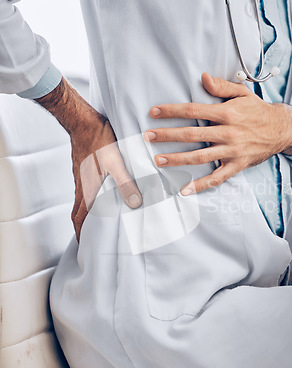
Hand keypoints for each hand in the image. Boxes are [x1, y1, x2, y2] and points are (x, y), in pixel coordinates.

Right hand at [36, 78, 141, 240]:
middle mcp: (82, 186)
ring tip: (103, 219)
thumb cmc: (99, 141)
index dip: (80, 234)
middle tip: (92, 237)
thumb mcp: (116, 163)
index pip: (79, 218)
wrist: (84, 120)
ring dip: (90, 212)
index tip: (84, 247)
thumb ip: (126, 184)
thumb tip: (135, 204)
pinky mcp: (86, 167)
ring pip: (84, 200)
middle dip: (85, 227)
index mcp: (87, 190)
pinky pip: (88, 188)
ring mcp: (83, 176)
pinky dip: (94, 197)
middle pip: (80, 212)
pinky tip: (106, 193)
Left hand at [144, 73, 291, 195]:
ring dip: (177, 159)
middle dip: (167, 135)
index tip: (154, 112)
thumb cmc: (258, 110)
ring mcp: (232, 151)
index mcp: (227, 113)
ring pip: (200, 157)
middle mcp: (228, 132)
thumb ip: (221, 86)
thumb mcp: (242, 94)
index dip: (172, 111)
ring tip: (158, 160)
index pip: (193, 111)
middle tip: (148, 136)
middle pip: (192, 135)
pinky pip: (217, 177)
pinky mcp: (238, 165)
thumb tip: (202, 77)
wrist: (282, 129)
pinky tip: (185, 189)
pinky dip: (201, 185)